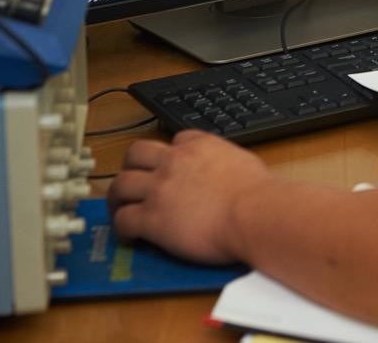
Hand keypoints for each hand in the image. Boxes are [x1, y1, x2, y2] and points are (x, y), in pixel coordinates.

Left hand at [107, 130, 271, 264]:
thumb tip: (229, 171)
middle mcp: (174, 162)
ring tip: (120, 208)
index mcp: (199, 146)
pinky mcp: (152, 218)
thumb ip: (227, 161)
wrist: (254, 213)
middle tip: (134, 182)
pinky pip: (124, 219)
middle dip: (131, 167)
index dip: (169, 155)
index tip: (170, 167)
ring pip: (120, 184)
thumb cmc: (259, 194)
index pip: (174, 141)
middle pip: (136, 153)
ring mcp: (159, 188)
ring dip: (118, 197)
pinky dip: (123, 228)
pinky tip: (130, 236)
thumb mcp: (244, 162)